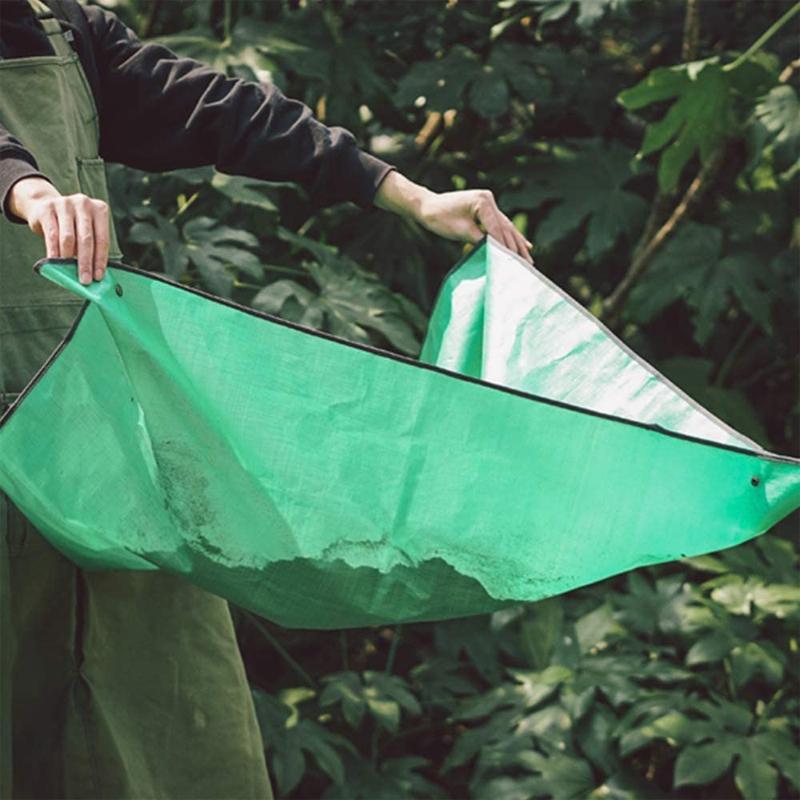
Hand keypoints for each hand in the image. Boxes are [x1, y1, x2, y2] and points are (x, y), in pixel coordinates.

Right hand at [7, 177, 109, 284]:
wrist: (45, 205)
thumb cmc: (72, 224)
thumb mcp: (85, 230)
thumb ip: (91, 246)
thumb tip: (93, 273)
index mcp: (100, 210)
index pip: (102, 239)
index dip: (100, 260)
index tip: (98, 277)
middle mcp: (84, 203)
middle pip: (86, 239)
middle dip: (86, 262)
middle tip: (85, 280)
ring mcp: (65, 204)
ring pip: (69, 237)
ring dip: (69, 258)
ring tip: (69, 271)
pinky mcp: (47, 208)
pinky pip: (52, 234)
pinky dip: (54, 251)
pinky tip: (55, 262)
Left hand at [416, 189, 532, 262]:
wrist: (427, 207)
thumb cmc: (439, 218)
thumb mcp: (461, 231)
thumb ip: (480, 240)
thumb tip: (496, 251)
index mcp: (482, 201)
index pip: (497, 229)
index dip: (505, 248)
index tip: (513, 264)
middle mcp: (488, 199)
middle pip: (506, 228)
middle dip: (517, 248)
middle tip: (528, 265)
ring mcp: (488, 203)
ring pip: (506, 227)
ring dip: (518, 244)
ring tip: (529, 258)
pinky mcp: (485, 209)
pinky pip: (501, 225)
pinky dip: (510, 237)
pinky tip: (525, 245)